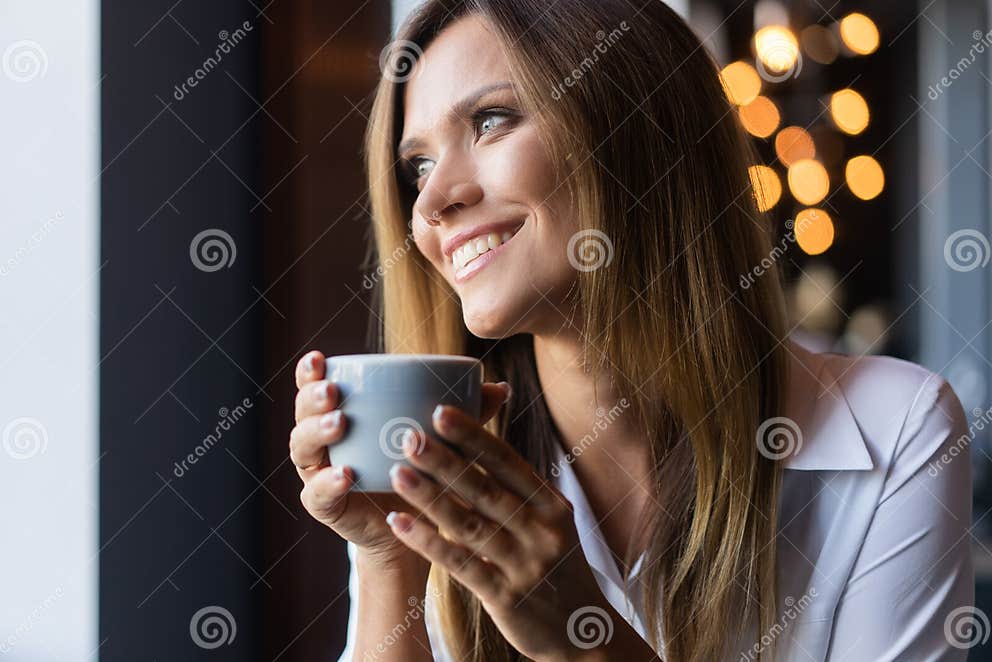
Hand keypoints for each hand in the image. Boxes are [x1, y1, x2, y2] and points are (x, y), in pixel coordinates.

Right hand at [290, 350, 511, 569]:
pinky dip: (328, 483)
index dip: (310, 372)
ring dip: (318, 433)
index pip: (315, 386)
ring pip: (303, 449)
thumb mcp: (442, 439)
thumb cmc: (424, 470)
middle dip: (313, 399)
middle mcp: (323, 441)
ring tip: (339, 423)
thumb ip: (465, 415)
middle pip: (303, 414)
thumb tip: (502, 389)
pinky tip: (345, 473)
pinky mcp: (327, 507)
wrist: (414, 527)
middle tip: (333, 392)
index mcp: (342, 414)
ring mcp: (320, 474)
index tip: (319, 357)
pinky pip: (318, 494)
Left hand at [383, 402, 622, 660]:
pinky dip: (428, 542)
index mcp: (552, 505)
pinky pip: (461, 564)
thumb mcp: (551, 524)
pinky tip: (400, 523)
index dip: (473, 436)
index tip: (440, 411)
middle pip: (485, 489)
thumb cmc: (555, 566)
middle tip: (408, 436)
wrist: (582, 633)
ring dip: (429, 497)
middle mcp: (542, 530)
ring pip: (469, 524)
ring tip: (396, 473)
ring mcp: (525, 565)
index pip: (508, 462)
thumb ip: (520, 489)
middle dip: (444, 461)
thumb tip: (480, 442)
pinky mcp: (507, 597)